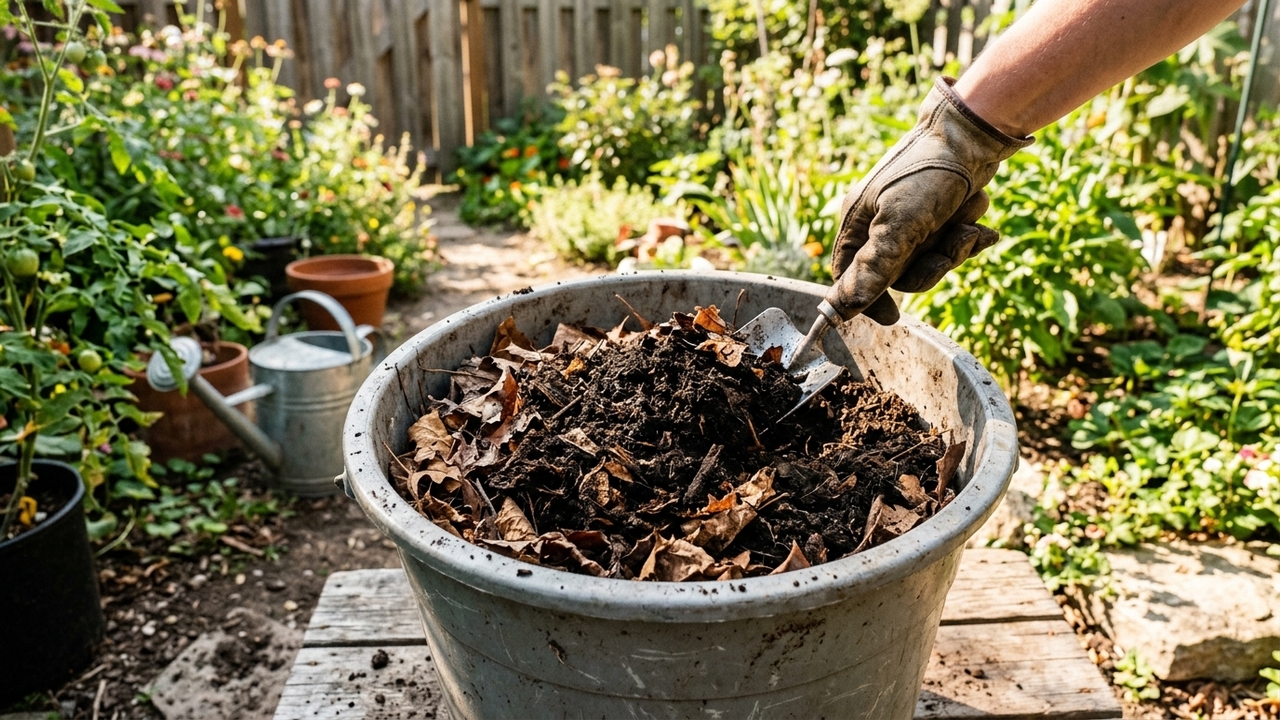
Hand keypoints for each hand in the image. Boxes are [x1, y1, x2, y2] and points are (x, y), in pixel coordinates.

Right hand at [827, 77, 1031, 324]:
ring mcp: (911, 221)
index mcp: (858, 223)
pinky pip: (950, 246)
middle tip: (951, 248)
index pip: (849, 277)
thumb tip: (844, 308)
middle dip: (931, 266)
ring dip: (954, 247)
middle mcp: (880, 224)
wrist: (974, 134)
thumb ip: (875, 267)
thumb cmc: (929, 171)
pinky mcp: (938, 216)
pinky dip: (967, 236)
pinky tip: (980, 222)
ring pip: (929, 262)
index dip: (866, 300)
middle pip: (897, 276)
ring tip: (969, 224)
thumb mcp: (901, 222)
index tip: (892, 318)